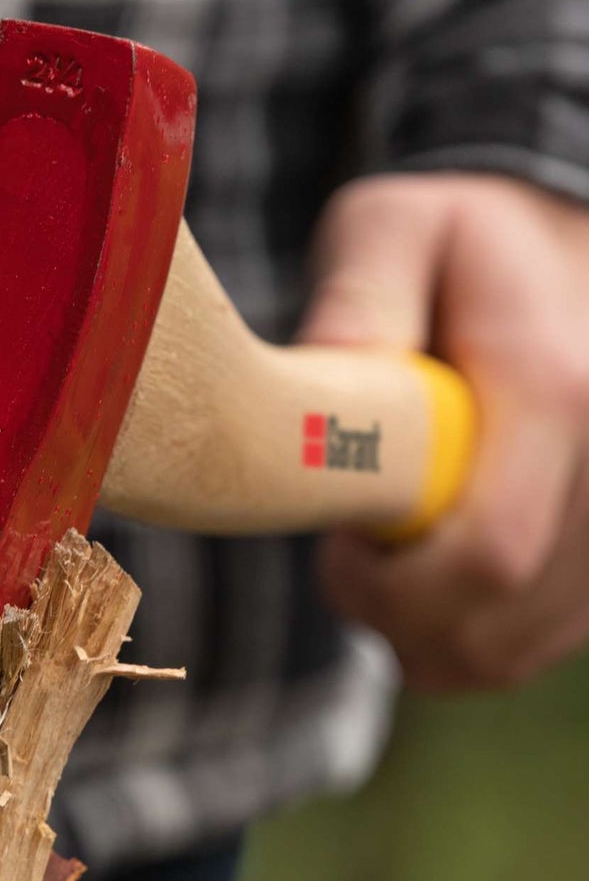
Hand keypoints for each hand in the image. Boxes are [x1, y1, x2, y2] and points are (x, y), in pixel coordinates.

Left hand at [300, 173, 588, 691]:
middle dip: (389, 613)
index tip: (337, 540)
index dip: (385, 582)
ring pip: (506, 653)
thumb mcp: (390, 228)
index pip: (487, 552)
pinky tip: (429, 575)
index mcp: (556, 388)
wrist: (556, 250)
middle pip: (491, 624)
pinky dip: (462, 637)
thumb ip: (359, 296)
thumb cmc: (454, 241)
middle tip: (346, 551)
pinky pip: (526, 649)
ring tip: (385, 556)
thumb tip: (326, 380)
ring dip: (419, 632)